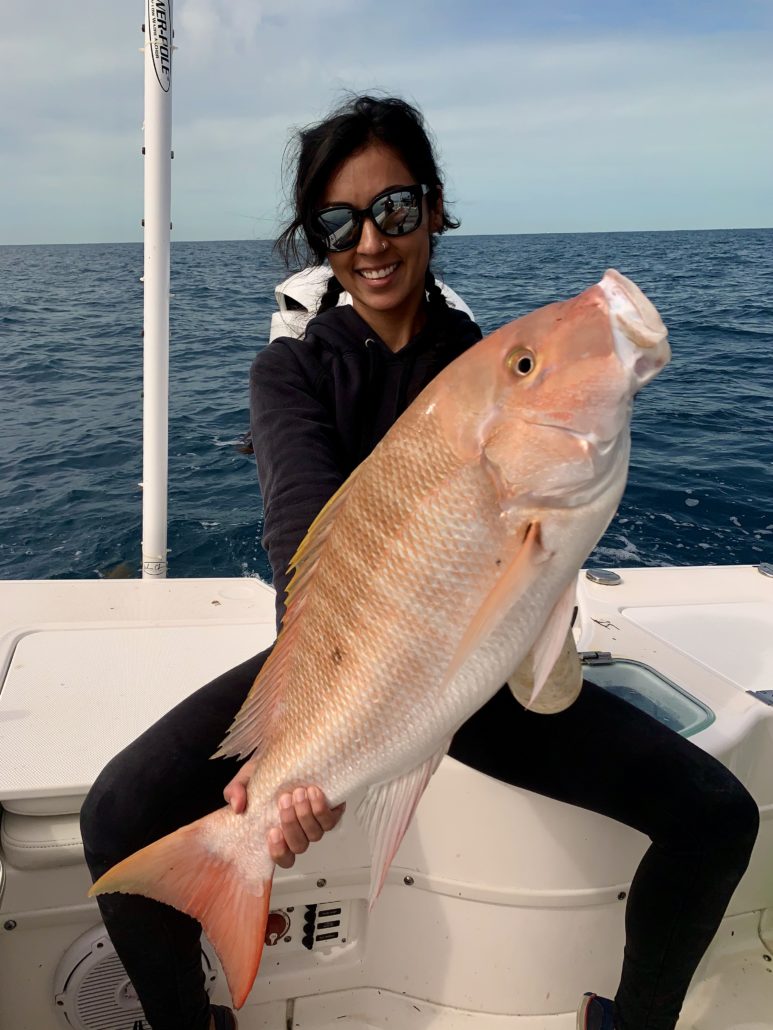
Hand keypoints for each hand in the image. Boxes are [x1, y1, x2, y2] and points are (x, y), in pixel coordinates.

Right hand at [223, 763, 344, 869]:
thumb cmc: (268, 774)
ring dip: (306, 815)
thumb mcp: (246, 778)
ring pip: (316, 834)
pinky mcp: (331, 810)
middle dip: (291, 824)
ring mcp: (315, 823)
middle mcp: (298, 831)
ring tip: (299, 793)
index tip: (272, 831)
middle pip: (299, 846)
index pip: (282, 857)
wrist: (291, 755)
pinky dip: (323, 808)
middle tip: (285, 799)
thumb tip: (237, 806)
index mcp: (277, 832)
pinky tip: (314, 792)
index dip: (279, 852)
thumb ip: (235, 791)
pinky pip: (331, 820)